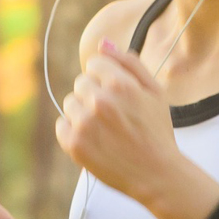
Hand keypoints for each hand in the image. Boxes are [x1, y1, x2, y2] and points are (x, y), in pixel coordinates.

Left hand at [54, 38, 179, 203]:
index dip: (106, 78)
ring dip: (83, 113)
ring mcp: (85, 124)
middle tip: (114, 116)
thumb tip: (103, 43)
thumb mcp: (154, 92)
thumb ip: (129, 63)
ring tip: (105, 129)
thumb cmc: (156, 132)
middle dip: (94, 95)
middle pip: (81, 83)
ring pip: (70, 103)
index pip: (94, 64)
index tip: (117, 95)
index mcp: (120, 84)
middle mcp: (100, 101)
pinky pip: (61, 125)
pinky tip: (94, 140)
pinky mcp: (74, 144)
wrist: (156, 175)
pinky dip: (73, 132)